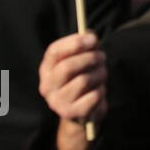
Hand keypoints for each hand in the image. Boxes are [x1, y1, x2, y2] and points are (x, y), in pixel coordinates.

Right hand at [38, 31, 107, 149]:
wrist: (83, 112)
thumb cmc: (83, 79)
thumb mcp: (83, 60)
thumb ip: (86, 46)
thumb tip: (90, 35)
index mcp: (46, 69)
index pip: (54, 52)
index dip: (74, 43)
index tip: (93, 39)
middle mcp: (47, 86)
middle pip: (67, 67)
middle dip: (90, 58)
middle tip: (102, 57)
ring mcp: (56, 101)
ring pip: (83, 81)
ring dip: (99, 74)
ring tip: (102, 75)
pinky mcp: (70, 113)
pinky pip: (92, 97)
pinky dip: (101, 91)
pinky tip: (98, 92)